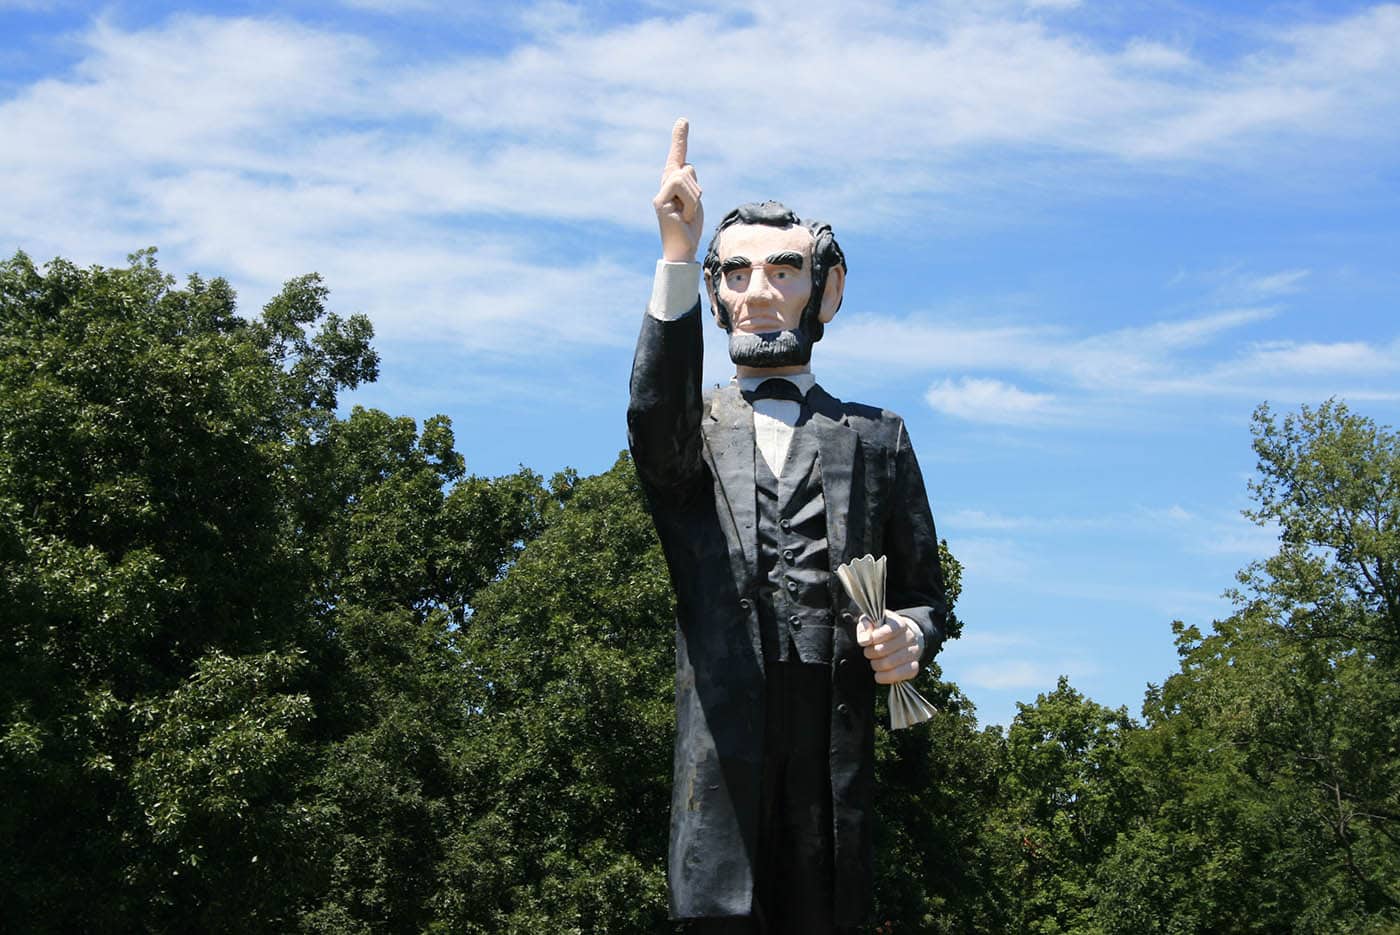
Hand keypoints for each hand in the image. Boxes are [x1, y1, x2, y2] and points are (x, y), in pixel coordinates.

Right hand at [652, 117, 703, 262]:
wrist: (682, 250)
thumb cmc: (689, 228)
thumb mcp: (694, 202)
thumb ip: (690, 183)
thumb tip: (686, 166)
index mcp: (673, 186)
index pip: (678, 158)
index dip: (680, 140)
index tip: (683, 120)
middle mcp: (664, 187)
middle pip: (688, 169)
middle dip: (695, 190)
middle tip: (689, 214)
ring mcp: (660, 194)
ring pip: (687, 178)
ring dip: (694, 200)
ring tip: (687, 216)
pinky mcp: (659, 201)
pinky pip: (683, 189)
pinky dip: (690, 205)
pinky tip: (684, 218)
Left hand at [858, 611, 923, 684]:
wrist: (901, 639)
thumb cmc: (882, 630)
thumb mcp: (871, 622)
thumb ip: (865, 627)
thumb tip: (865, 641)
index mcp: (900, 624)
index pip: (889, 630)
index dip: (875, 637)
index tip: (869, 641)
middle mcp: (910, 637)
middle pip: (885, 649)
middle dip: (871, 653)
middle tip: (868, 652)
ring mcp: (914, 652)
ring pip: (891, 663)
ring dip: (876, 665)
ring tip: (873, 662)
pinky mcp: (914, 667)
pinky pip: (901, 674)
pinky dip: (887, 677)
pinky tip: (879, 675)